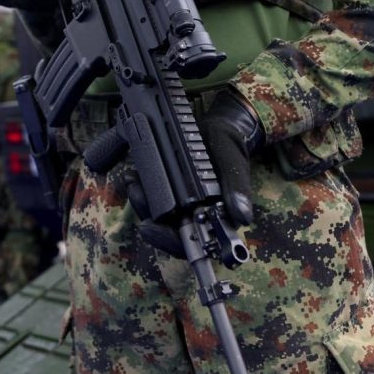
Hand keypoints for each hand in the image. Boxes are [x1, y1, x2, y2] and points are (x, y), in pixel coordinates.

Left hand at [121, 89, 263, 257]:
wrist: (220, 131)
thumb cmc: (229, 147)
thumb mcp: (233, 160)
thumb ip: (237, 187)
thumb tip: (241, 217)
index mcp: (218, 217)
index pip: (194, 242)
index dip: (169, 241)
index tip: (149, 228)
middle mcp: (198, 216)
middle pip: (168, 232)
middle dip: (147, 217)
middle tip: (135, 194)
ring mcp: (183, 207)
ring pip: (158, 218)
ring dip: (142, 203)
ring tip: (132, 182)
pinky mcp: (172, 194)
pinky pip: (153, 200)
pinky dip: (142, 190)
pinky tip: (133, 176)